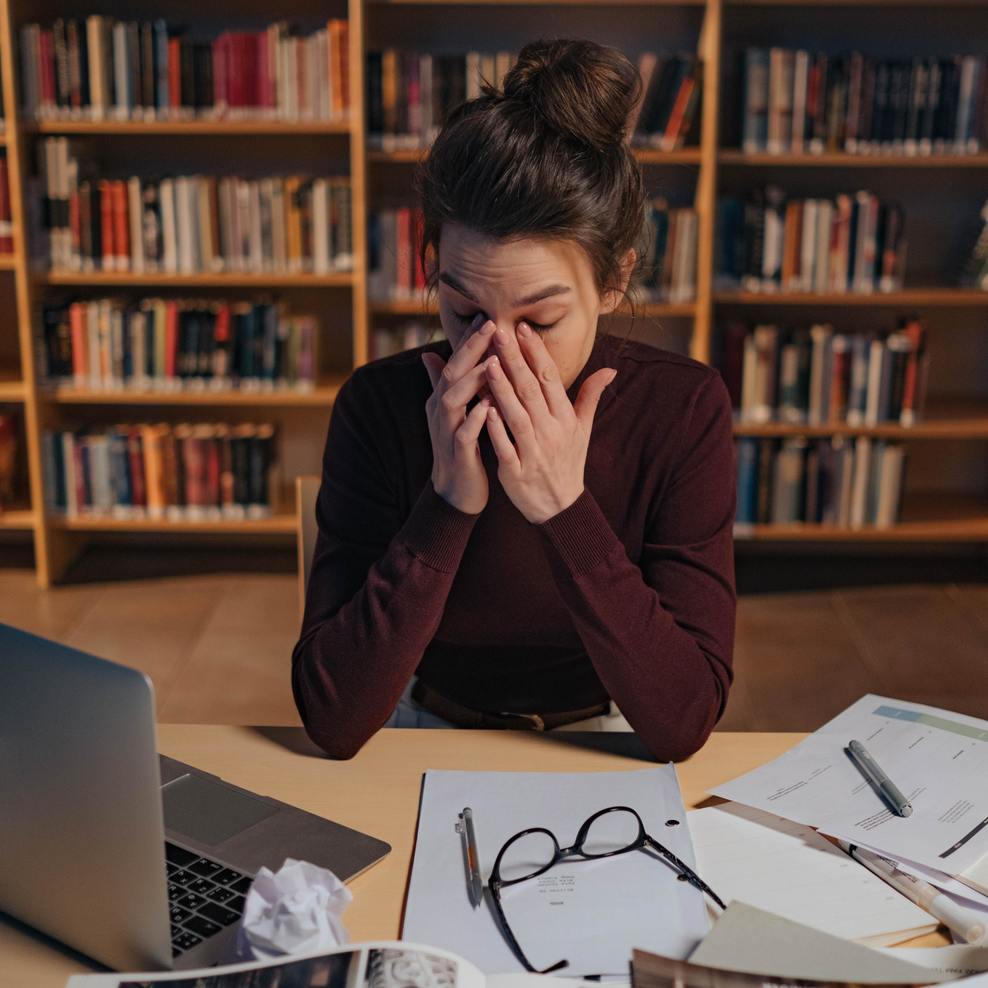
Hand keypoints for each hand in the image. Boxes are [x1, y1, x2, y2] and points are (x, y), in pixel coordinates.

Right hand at [421, 314, 498, 513]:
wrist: (455, 491)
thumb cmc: (461, 447)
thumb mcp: (452, 412)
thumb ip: (443, 384)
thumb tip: (428, 354)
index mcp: (442, 399)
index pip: (454, 362)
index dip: (469, 340)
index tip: (489, 317)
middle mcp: (440, 411)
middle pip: (451, 374)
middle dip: (470, 349)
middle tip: (491, 325)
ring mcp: (446, 432)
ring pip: (454, 400)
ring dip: (472, 380)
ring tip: (491, 361)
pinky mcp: (457, 454)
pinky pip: (463, 434)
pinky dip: (475, 419)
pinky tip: (490, 407)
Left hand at [483, 322, 616, 523]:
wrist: (560, 507)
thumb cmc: (568, 462)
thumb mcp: (583, 430)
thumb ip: (591, 397)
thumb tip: (610, 369)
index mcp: (566, 419)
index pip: (550, 379)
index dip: (536, 352)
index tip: (522, 328)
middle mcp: (552, 433)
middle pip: (532, 392)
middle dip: (516, 361)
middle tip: (500, 333)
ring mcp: (534, 453)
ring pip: (517, 416)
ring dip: (503, 390)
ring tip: (488, 363)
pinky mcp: (517, 472)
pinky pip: (505, 447)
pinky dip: (496, 429)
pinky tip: (483, 409)